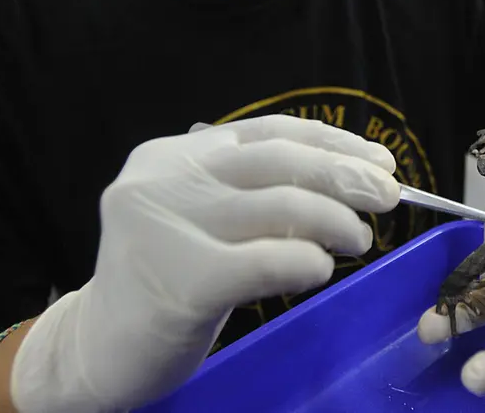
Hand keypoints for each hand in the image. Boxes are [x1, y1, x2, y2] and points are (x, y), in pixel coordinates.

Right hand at [10, 115, 399, 412]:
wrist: (95, 351)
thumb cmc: (165, 281)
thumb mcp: (200, 217)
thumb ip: (253, 191)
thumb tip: (352, 175)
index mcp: (173, 155)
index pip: (268, 133)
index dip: (332, 141)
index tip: (379, 158)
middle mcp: (164, 178)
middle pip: (279, 162)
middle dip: (346, 176)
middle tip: (389, 197)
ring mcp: (167, 227)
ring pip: (280, 206)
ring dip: (336, 221)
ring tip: (360, 239)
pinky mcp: (181, 281)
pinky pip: (266, 261)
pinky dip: (306, 261)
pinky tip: (321, 268)